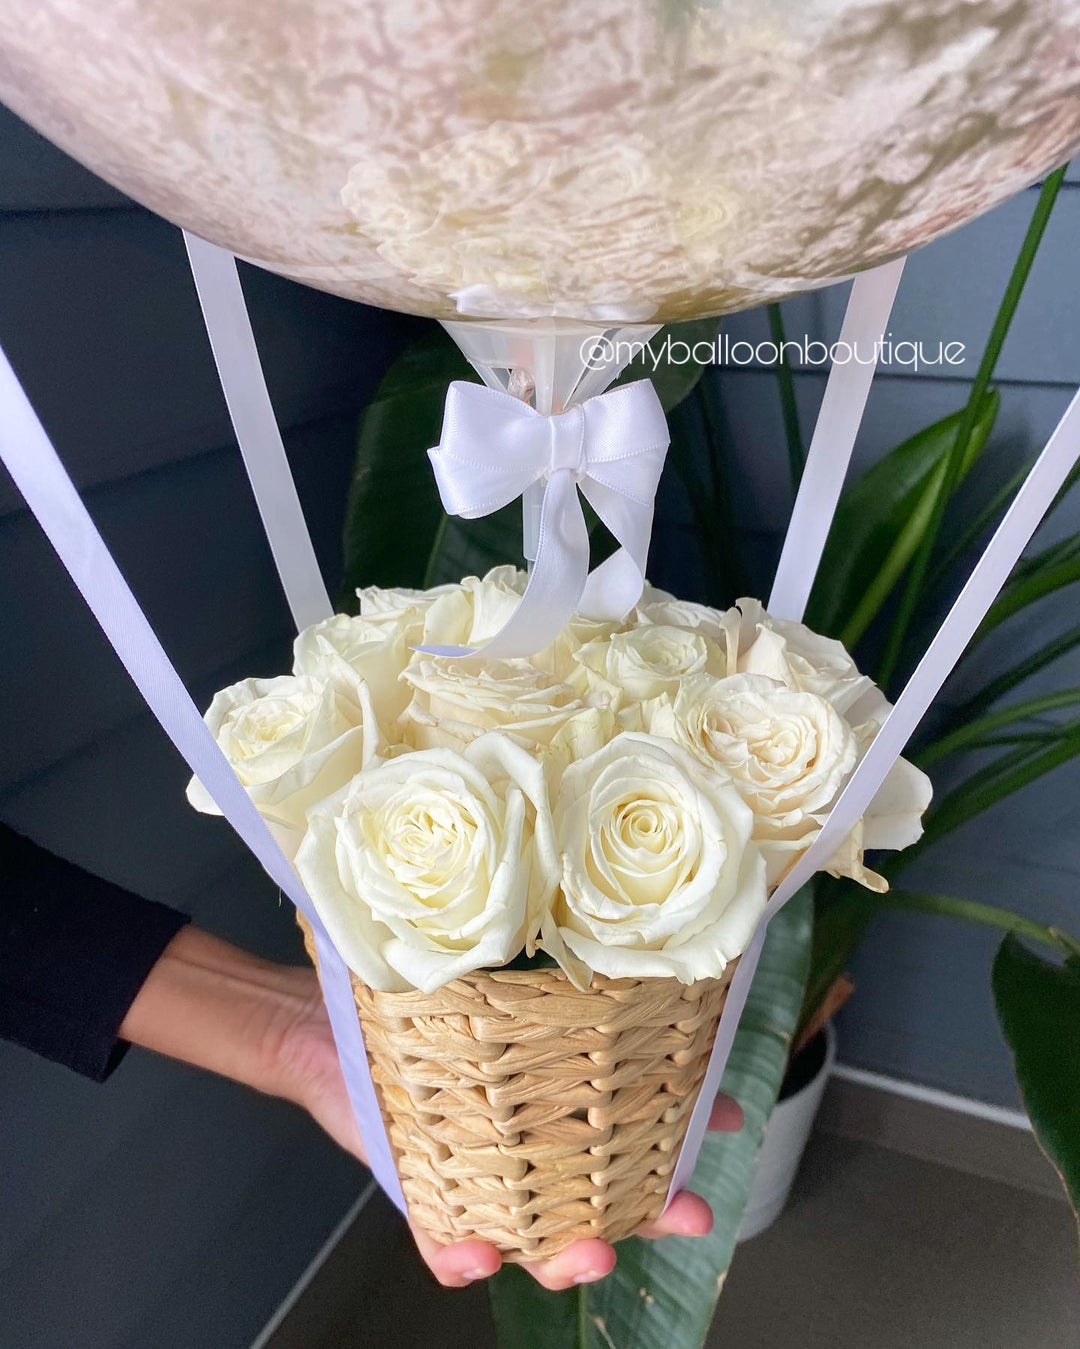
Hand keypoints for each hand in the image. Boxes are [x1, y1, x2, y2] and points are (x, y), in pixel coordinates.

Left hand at [275, 965, 743, 1290]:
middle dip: (653, 1211)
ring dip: (568, 1252)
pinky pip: (444, 1242)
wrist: (325, 1022)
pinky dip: (462, 1257)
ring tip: (591, 1249)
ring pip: (536, 1239)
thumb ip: (544, 965)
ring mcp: (478, 1177)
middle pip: (602, 1199)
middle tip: (691, 1210)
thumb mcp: (488, 978)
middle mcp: (525, 1149)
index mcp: (551, 1102)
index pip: (633, 1124)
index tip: (730, 1118)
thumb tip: (614, 925)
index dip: (685, 1130)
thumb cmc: (413, 998)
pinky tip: (475, 1255)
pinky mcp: (420, 1194)